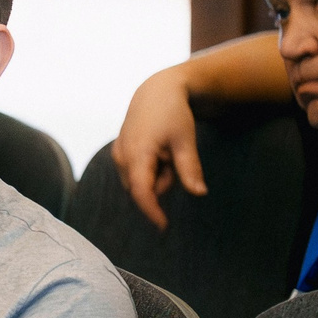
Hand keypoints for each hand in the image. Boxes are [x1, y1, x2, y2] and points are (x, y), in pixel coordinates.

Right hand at [112, 67, 205, 230]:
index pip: (142, 192)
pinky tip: (158, 150)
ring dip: (157, 175)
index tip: (164, 227)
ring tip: (167, 151)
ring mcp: (118, 154)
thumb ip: (189, 169)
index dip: (152, 211)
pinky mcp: (120, 152)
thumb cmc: (173, 113)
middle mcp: (121, 156)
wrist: (156, 90)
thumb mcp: (186, 141)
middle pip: (143, 188)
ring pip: (140, 181)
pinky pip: (136, 172)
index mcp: (137, 154)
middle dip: (162, 182)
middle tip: (175, 159)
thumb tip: (199, 193)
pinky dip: (150, 168)